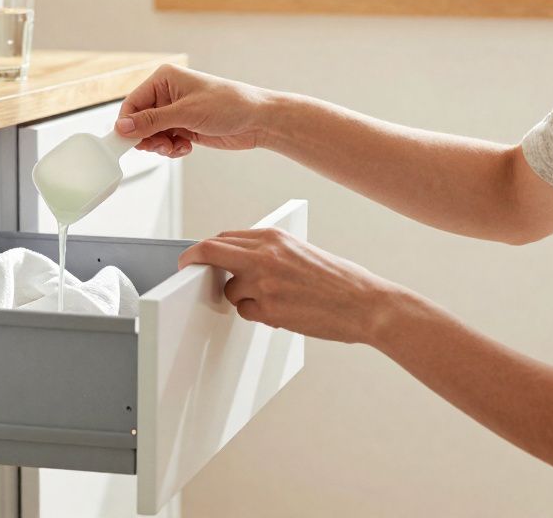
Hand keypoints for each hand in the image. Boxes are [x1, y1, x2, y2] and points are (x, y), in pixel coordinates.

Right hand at [116, 64, 275, 157]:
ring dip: (160, 145)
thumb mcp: (186, 113)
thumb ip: (151, 121)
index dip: (128, 124)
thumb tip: (122, 127)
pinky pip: (165, 141)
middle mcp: (167, 94)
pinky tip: (186, 146)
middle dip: (147, 137)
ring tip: (176, 146)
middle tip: (160, 146)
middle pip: (139, 121)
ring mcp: (175, 111)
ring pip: (151, 134)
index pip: (132, 102)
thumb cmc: (229, 104)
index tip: (127, 142)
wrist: (258, 119)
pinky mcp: (184, 126)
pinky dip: (171, 148)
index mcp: (164, 79)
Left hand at [177, 226, 404, 344]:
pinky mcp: (270, 309)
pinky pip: (246, 312)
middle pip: (210, 251)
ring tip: (272, 301)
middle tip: (186, 269)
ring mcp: (265, 282)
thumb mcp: (302, 252)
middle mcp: (265, 255)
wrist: (367, 303)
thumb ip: (270, 252)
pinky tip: (282, 313)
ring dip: (241, 297)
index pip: (225, 237)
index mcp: (274, 237)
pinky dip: (257, 315)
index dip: (208, 249)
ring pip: (229, 289)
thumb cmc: (340, 280)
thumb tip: (239, 259)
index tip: (198, 256)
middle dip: (194, 261)